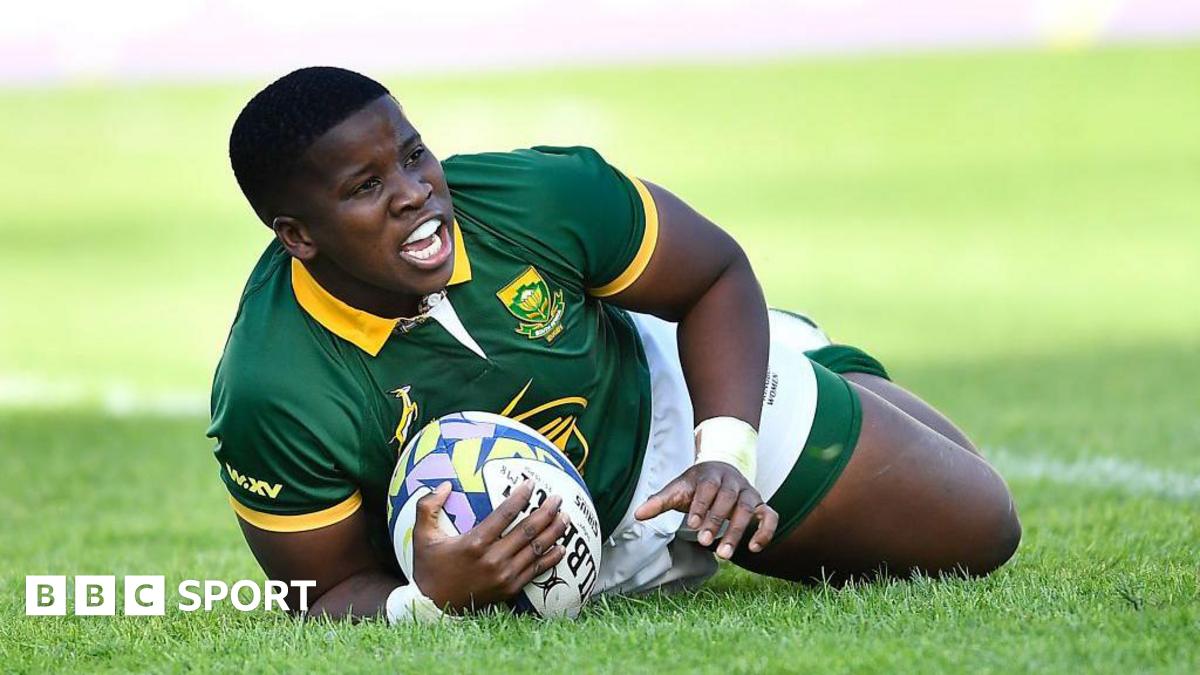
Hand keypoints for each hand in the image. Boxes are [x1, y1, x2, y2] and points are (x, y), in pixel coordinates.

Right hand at [412, 479, 568, 612]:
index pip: (505, 514)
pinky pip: (536, 571)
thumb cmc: (428, 567)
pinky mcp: (510, 589)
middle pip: (528, 531)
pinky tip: (561, 547)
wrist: (433, 607)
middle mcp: (493, 559)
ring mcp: (504, 576)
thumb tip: (446, 484)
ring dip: (554, 532)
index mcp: (474, 543)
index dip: (521, 497)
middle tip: (557, 498)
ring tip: (565, 516)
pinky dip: (551, 559)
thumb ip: (428, 506)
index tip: (531, 484)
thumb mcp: (421, 535)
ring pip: (536, 550)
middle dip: (546, 512)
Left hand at [634, 461, 777, 558]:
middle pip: (728, 499)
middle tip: (703, 541)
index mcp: (710, 474)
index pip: (708, 487)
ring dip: (737, 532)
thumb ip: (660, 501)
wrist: (721, 469)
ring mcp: (749, 493)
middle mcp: (732, 482)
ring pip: (748, 510)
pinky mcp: (761, 505)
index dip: (701, 504)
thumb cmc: (696, 485)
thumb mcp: (678, 490)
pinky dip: (766, 531)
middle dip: (716, 520)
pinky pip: (770, 517)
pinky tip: (754, 548)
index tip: (692, 523)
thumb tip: (637, 514)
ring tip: (723, 554)